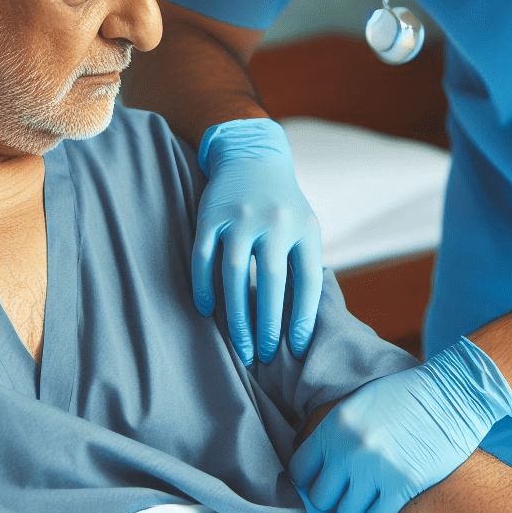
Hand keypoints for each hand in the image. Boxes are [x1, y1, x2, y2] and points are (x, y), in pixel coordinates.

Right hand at [195, 118, 322, 365]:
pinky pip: (204, 258)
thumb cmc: (284, 205)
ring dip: (236, 317)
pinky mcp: (211, 215)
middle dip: (267, 325)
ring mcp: (240, 218)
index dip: (304, 317)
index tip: (297, 348)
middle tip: (262, 356)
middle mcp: (274, 221)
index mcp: (303, 227)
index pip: (307, 280)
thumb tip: (304, 322)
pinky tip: (207, 311)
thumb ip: (305, 264)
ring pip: (234, 276)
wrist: (253, 157)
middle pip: (270, 283)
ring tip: (239, 347)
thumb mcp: (305, 226)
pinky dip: (204, 287)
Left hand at [289, 337, 511, 512]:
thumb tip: (317, 462)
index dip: (307, 480)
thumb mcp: (361, 401)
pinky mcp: (402, 486)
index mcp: (336, 423)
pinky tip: (378, 509)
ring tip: (360, 506)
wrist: (453, 393)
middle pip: (320, 497)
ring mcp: (375, 470)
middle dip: (329, 500)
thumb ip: (336, 430)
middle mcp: (350, 449)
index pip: (300, 469)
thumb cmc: (408, 394)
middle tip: (341, 498)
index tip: (319, 482)